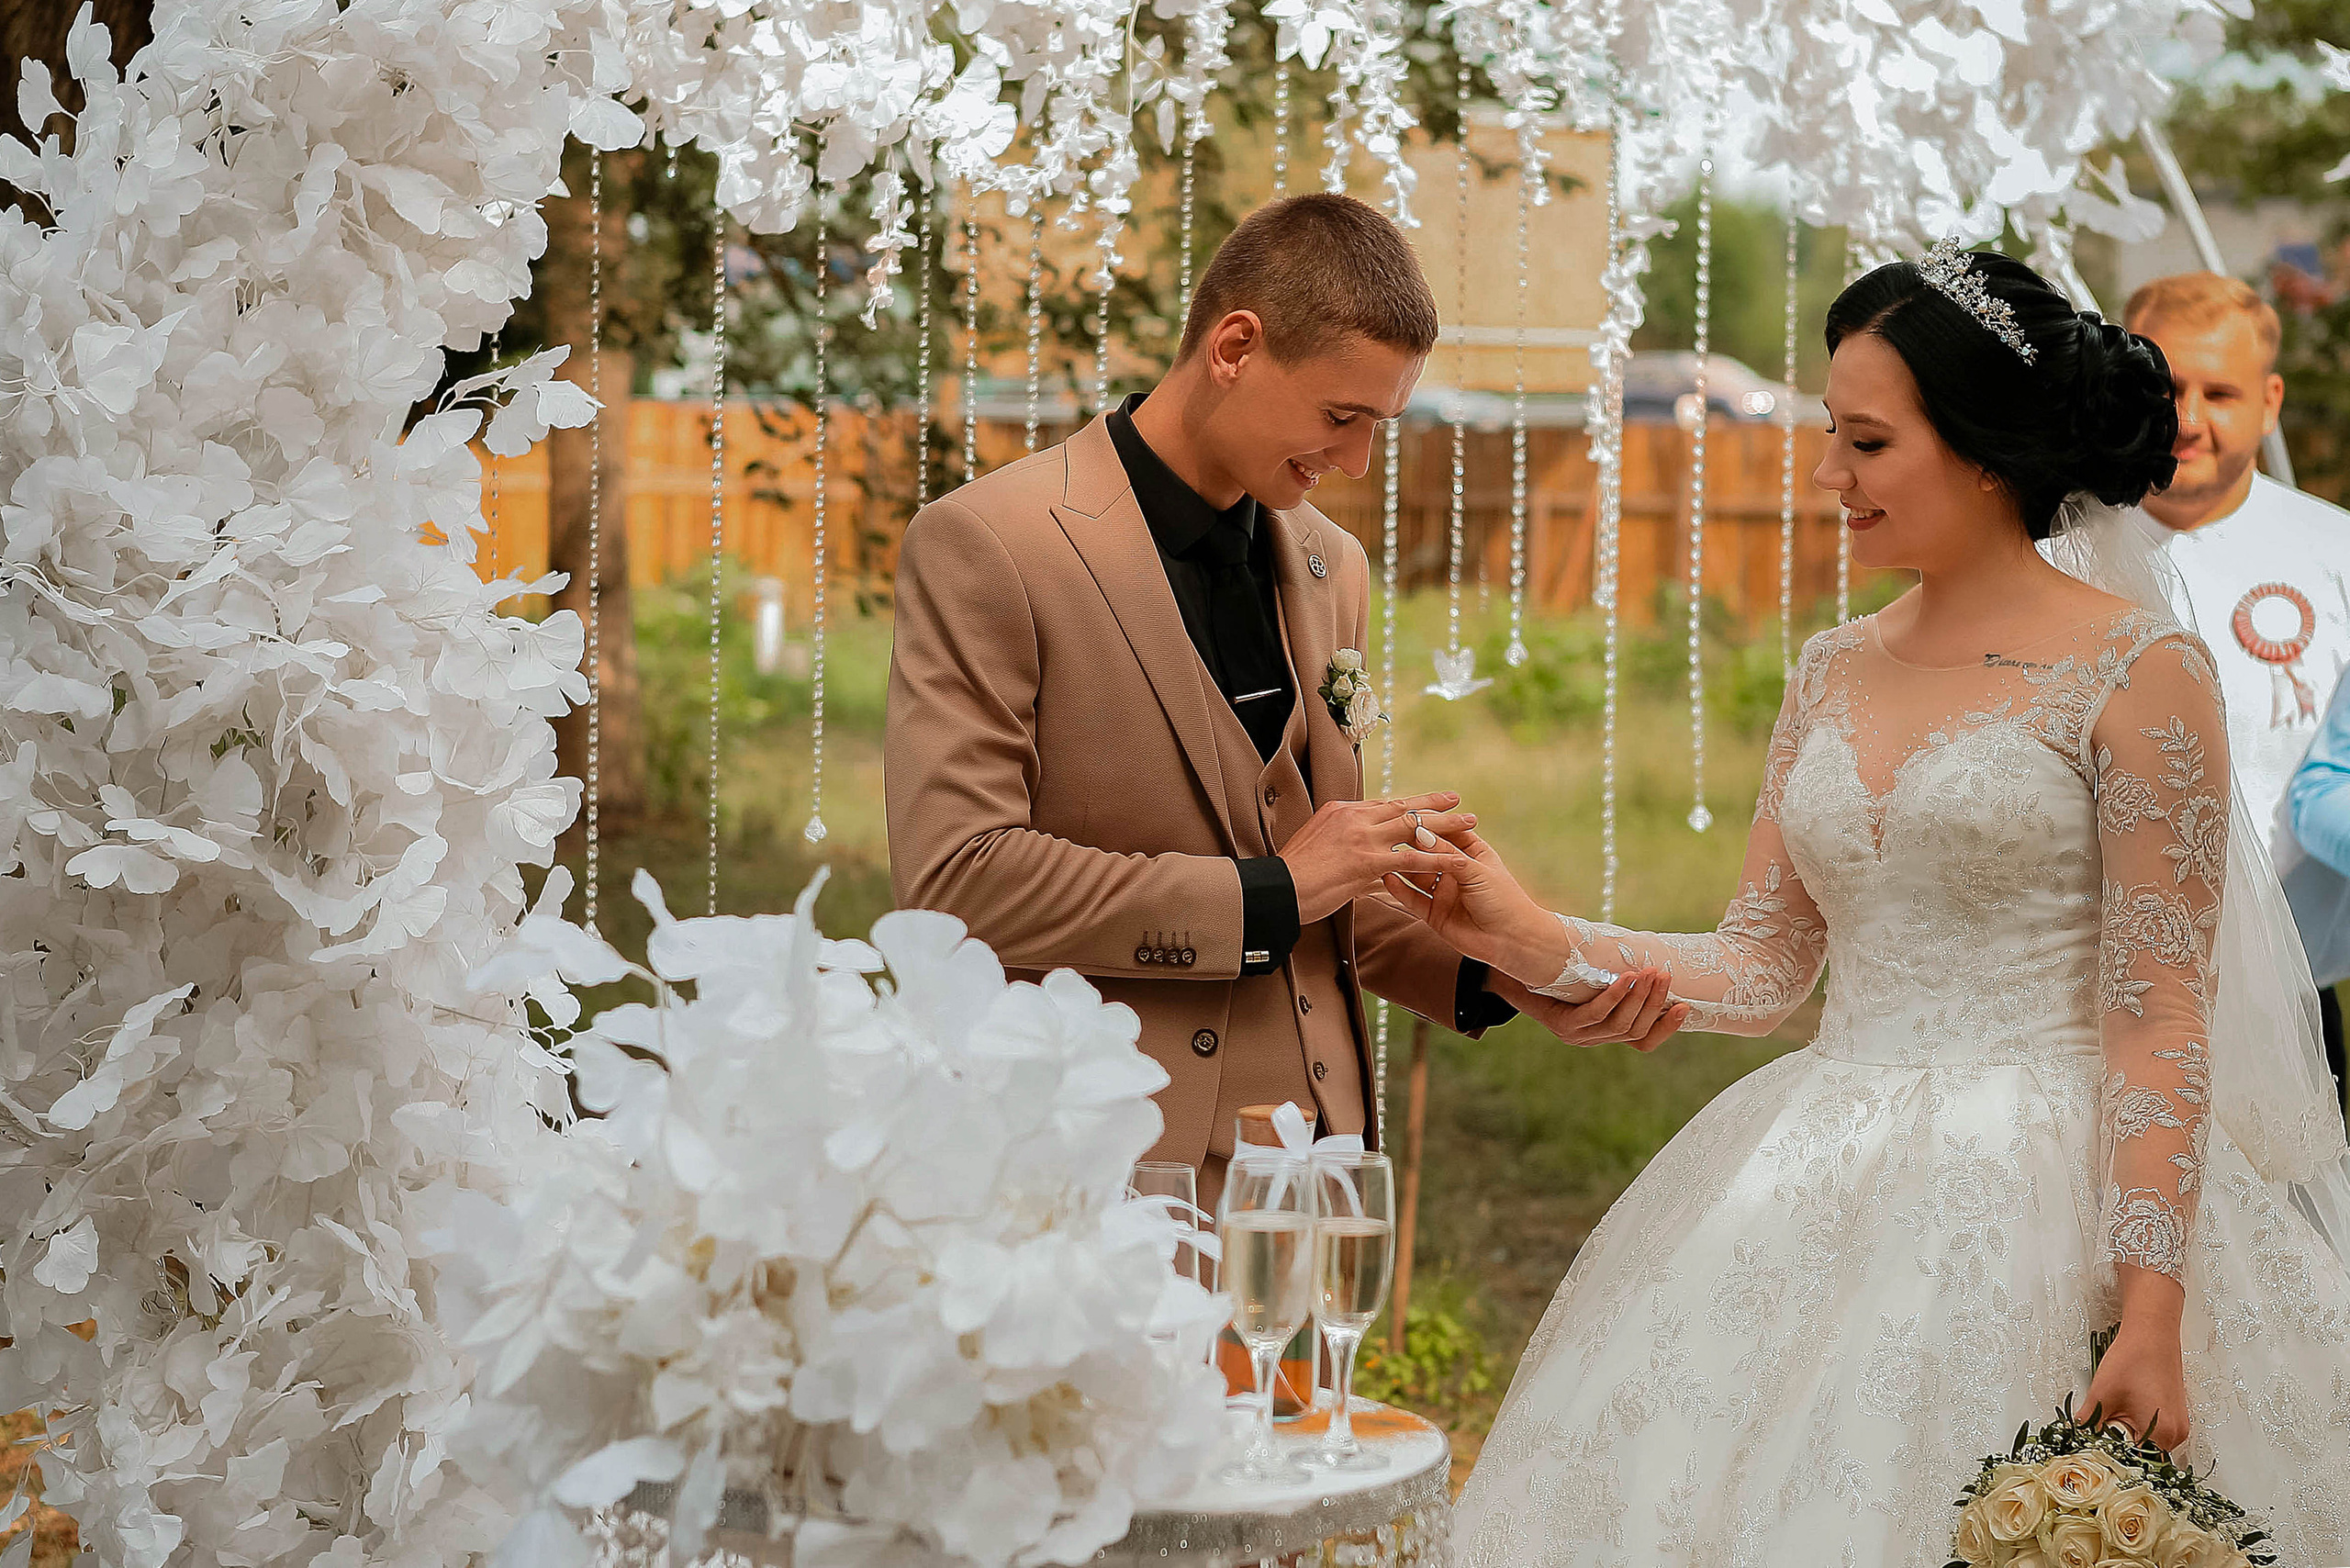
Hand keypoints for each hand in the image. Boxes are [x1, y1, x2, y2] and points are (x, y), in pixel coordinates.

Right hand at [1279, 792, 1474, 924]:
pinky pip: (1412, 858)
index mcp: (1339, 811)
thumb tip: (1360, 858)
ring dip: (1445, 824)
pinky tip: (1456, 859)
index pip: (1381, 805)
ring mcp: (1362, 837)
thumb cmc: (1290, 876)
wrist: (1277, 888)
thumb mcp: (1315, 848)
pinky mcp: (1368, 860)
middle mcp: (1354, 817)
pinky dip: (1437, 858)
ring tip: (1469, 822)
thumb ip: (1341, 847)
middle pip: (1402, 806)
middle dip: (1432, 803)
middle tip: (1455, 798)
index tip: (1423, 801)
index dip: (1406, 804)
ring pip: (1413, 825)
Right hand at [1378, 824, 1563, 982]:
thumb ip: (1448, 854)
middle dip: (1411, 844)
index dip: (1430, 825)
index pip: (1447, 833)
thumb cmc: (1503, 900)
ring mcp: (1443, 892)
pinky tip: (1387, 878)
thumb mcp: (1476, 870)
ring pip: (1417, 875)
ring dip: (1403, 865)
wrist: (1511, 940)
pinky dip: (1399, 889)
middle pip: (1429, 853)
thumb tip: (1421, 834)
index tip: (1409, 816)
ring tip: (1383, 855)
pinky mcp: (1434, 913)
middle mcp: (1455, 871)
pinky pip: (1413, 898)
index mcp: (1471, 854)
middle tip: (1390, 834)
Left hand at [1488, 969, 1686, 1051]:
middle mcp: (1593, 1039)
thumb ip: (1618, 978)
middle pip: (1636, 1030)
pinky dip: (1616, 995)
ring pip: (1620, 1024)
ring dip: (1640, 998)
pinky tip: (1627, 977)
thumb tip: (1652, 961)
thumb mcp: (1592, 977)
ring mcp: (1577, 1037)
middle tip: (1665, 975)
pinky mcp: (1563, 1027)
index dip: (1667, 1028)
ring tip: (1651, 973)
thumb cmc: (1555, 973)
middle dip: (1656, 1002)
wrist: (1510, 974)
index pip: (1644, 1041)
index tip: (1686, 1007)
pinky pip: (1597, 1014)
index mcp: (1604, 1032)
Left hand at [2081, 1287, 2190, 1452]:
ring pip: (2149, 1443)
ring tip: (2110, 1422)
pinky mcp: (2174, 1414)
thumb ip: (2088, 1422)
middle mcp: (2176, 1433)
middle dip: (2120, 1449)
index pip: (2137, 1464)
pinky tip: (2123, 1413)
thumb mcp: (2102, 1395)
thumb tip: (2076, 1437)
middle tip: (2099, 1438)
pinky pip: (2155, 1431)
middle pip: (2144, 1456)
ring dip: (2129, 1437)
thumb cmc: (2132, 1359)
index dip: (2114, 1461)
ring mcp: (2178, 1424)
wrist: (2152, 1332)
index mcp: (2161, 1433)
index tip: (2096, 1457)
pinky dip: (2138, 1427)